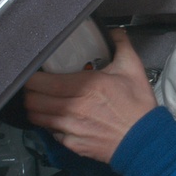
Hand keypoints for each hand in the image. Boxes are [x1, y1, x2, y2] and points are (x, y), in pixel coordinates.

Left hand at [24, 29, 155, 163]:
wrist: (145, 141)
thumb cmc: (138, 105)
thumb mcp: (133, 69)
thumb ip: (121, 45)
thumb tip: (114, 31)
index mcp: (83, 86)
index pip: (39, 81)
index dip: (32, 76)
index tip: (36, 72)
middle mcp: (71, 108)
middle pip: (32, 100)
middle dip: (30, 91)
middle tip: (37, 86)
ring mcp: (69, 128)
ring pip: (36, 117)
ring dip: (36, 108)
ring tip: (43, 101)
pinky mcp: (72, 144)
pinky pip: (50, 132)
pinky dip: (50, 124)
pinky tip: (58, 119)